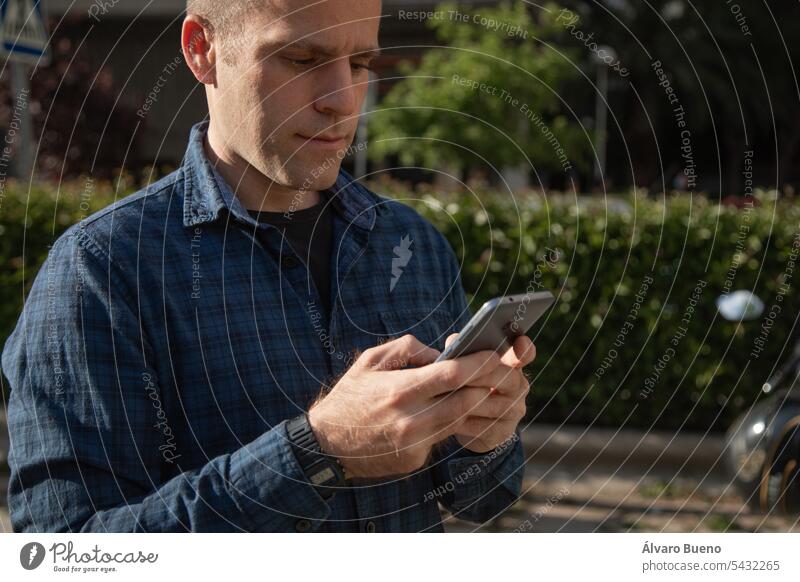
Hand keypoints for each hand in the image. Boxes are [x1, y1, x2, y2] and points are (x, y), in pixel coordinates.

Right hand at [307, 334, 503, 478]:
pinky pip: (443, 437)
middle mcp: (410, 418)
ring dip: (475, 405)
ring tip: (484, 389)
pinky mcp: (415, 459)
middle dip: (488, 385)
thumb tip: (440, 353)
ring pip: (460, 420)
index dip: (480, 363)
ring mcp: (414, 443)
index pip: (453, 374)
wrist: (326, 445)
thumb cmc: (350, 396)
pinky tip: (453, 411)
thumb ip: (408, 348)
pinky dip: (451, 422)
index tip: (495, 354)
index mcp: (400, 389)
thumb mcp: (370, 360)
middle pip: (466, 400)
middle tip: (502, 373)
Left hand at [446, 334, 535, 452]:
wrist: (466, 421)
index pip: (525, 354)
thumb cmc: (464, 383)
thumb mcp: (463, 364)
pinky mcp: (501, 433)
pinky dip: (465, 422)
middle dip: (484, 375)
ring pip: (498, 406)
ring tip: (449, 395)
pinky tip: (447, 417)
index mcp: (511, 365)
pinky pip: (485, 428)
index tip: (520, 342)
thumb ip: (462, 349)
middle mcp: (518, 388)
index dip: (524, 350)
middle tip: (461, 374)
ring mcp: (513, 412)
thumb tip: (454, 341)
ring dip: (472, 400)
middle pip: (510, 379)